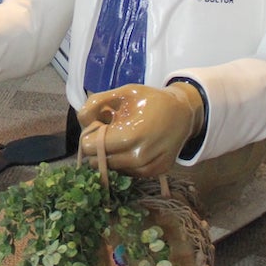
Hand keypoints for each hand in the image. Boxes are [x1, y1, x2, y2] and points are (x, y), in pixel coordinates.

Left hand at [77, 81, 204, 176]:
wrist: (183, 113)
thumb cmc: (150, 100)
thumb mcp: (123, 93)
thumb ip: (96, 102)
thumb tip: (82, 121)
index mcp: (131, 135)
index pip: (90, 148)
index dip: (89, 136)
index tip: (98, 126)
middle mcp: (140, 157)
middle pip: (100, 161)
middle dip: (97, 147)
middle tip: (108, 132)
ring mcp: (149, 168)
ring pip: (113, 169)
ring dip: (110, 156)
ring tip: (120, 138)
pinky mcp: (156, 173)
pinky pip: (128, 173)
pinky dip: (123, 162)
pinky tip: (129, 147)